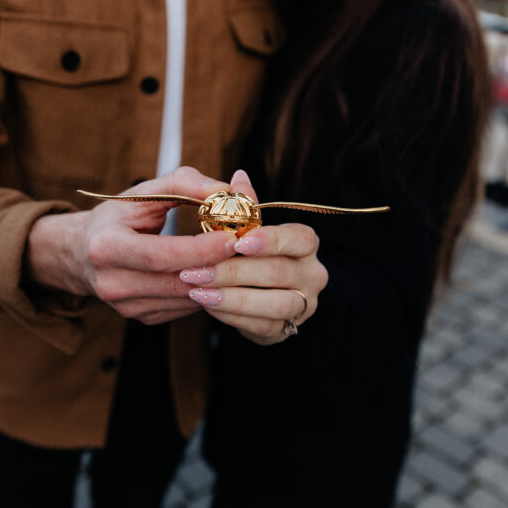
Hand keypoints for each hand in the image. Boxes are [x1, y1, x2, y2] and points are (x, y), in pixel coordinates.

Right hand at [26, 167, 237, 324]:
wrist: (81, 253)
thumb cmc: (117, 217)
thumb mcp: (143, 192)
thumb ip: (185, 183)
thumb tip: (228, 190)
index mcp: (106, 247)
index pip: (160, 255)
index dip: (199, 249)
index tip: (232, 237)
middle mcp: (111, 283)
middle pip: (177, 280)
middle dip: (218, 265)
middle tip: (249, 248)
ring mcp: (126, 306)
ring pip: (186, 298)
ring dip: (219, 280)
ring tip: (240, 258)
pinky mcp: (142, 318)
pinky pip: (185, 307)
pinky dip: (207, 291)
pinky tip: (218, 273)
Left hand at [178, 170, 328, 344]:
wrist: (260, 292)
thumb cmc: (250, 251)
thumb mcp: (247, 225)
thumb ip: (244, 204)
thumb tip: (238, 176)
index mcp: (305, 244)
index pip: (299, 239)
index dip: (270, 240)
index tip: (237, 242)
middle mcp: (312, 274)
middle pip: (278, 273)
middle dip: (233, 272)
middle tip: (195, 270)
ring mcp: (302, 305)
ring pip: (273, 305)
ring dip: (231, 298)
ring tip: (197, 291)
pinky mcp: (284, 330)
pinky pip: (261, 327)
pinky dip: (231, 316)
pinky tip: (207, 305)